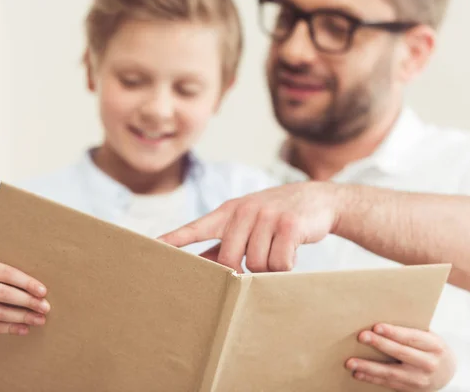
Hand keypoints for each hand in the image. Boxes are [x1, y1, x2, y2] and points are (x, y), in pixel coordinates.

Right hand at [0, 256, 49, 335]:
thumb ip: (2, 271)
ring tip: (39, 320)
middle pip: (4, 295)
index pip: (7, 274)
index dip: (27, 283)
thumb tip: (35, 285)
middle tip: (45, 307)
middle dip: (28, 302)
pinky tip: (24, 329)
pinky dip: (9, 328)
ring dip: (22, 317)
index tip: (43, 291)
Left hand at [159, 182, 343, 272]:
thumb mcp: (249, 222)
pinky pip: (280, 263)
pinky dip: (287, 265)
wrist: (318, 199)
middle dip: (242, 270)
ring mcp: (266, 216)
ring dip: (270, 266)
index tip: (151, 247)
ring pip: (256, 265)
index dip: (173, 240)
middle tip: (259, 262)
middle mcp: (244, 211)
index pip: (195, 228)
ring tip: (279, 249)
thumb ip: (227, 241)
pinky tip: (292, 249)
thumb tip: (202, 266)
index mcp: (229, 212)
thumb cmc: (277, 217)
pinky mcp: (289, 224)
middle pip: (228, 260)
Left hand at [345, 324, 455, 390]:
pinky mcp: (411, 390)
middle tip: (362, 336)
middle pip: (401, 353)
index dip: (394, 332)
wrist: (447, 372)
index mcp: (434, 345)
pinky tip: (358, 374)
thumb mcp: (428, 336)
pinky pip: (388, 383)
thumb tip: (379, 315)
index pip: (411, 337)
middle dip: (380, 344)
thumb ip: (410, 329)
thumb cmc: (430, 347)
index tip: (377, 326)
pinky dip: (371, 379)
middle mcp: (429, 363)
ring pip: (391, 372)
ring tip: (350, 362)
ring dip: (368, 367)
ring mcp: (420, 380)